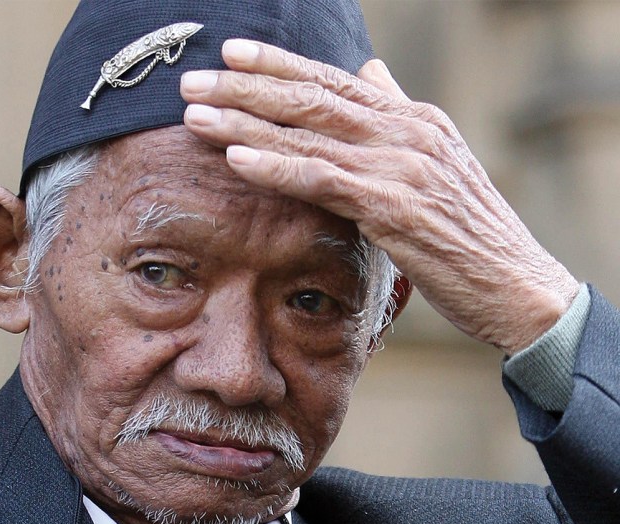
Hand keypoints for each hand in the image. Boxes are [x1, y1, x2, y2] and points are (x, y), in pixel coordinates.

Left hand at [180, 39, 578, 354]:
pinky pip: (323, 180)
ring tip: (195, 115)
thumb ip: (398, 114)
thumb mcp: (436, 162)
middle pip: (312, 98)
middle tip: (193, 80)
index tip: (232, 53)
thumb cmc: (468, 232)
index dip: (279, 65)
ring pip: (309, 135)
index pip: (334, 81)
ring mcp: (401, 167)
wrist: (515, 284)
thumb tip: (371, 71)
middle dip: (247, 86)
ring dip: (246, 122)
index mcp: (413, 119)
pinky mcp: (394, 208)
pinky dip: (277, 168)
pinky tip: (236, 158)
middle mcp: (406, 132)